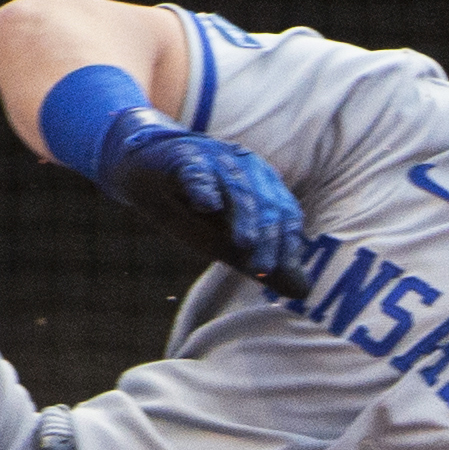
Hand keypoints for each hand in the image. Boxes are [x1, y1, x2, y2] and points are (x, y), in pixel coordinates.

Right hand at [99, 119, 312, 301]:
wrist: (145, 174)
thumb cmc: (192, 210)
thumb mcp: (226, 242)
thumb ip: (260, 263)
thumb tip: (303, 292)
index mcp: (264, 187)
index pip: (286, 214)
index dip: (287, 243)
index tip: (281, 273)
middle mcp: (246, 170)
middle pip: (265, 203)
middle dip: (267, 237)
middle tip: (263, 269)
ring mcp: (216, 160)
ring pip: (237, 187)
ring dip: (242, 216)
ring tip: (243, 243)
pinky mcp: (183, 157)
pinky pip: (197, 171)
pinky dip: (202, 187)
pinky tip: (205, 205)